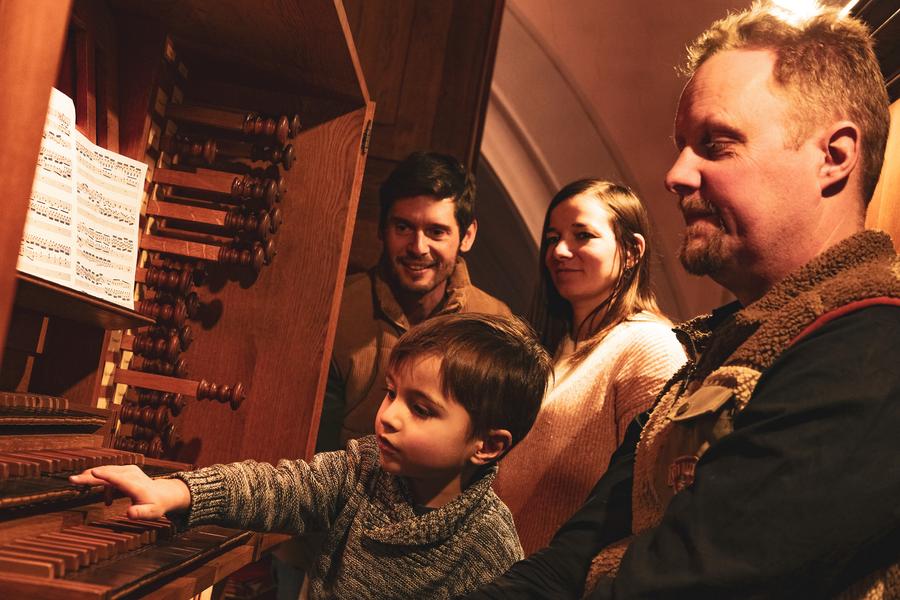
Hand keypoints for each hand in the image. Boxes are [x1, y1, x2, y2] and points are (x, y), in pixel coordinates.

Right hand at [69, 464, 190, 518]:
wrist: (163, 494)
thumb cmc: (156, 506)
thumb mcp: (151, 513)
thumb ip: (140, 513)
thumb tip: (129, 513)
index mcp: (135, 485)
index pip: (118, 479)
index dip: (104, 475)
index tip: (91, 473)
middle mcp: (131, 474)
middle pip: (107, 474)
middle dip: (89, 477)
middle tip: (72, 480)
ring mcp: (128, 470)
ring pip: (106, 472)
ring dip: (92, 478)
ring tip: (76, 481)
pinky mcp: (125, 470)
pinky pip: (109, 476)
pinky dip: (103, 485)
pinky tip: (107, 502)